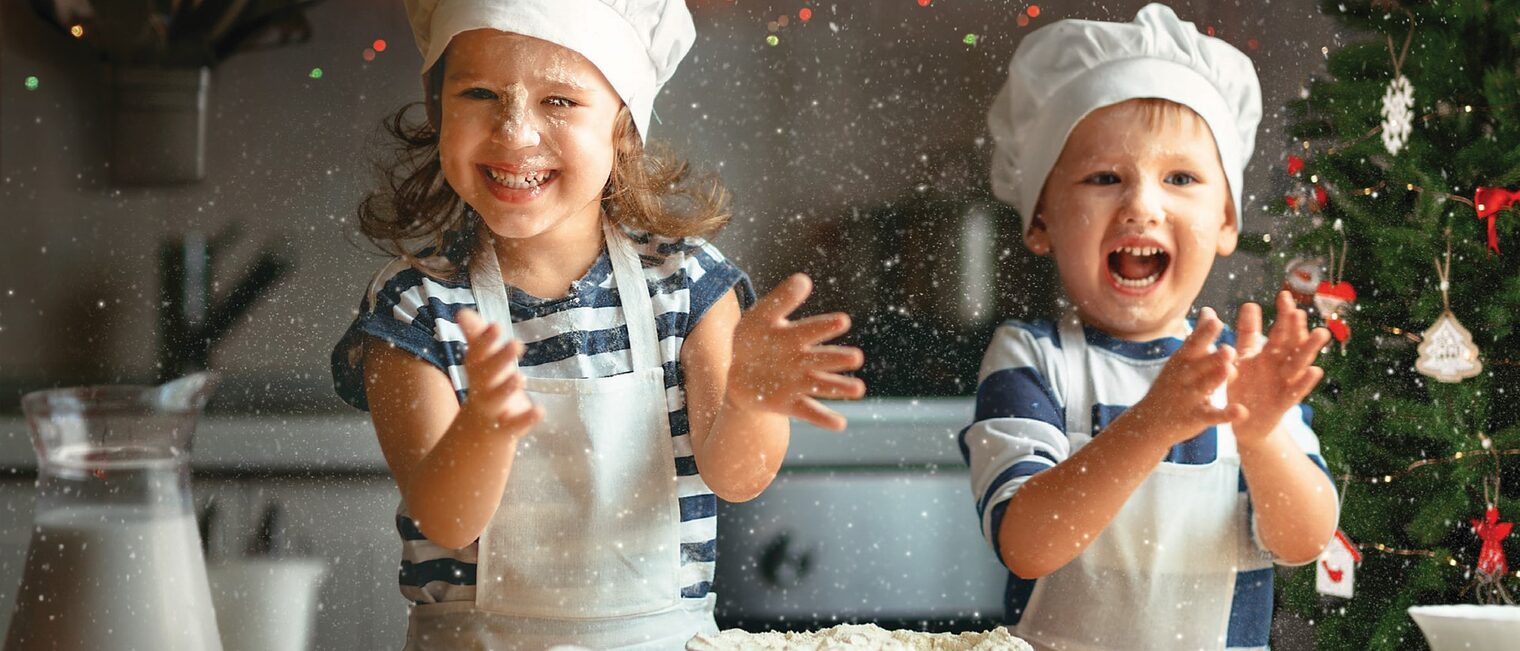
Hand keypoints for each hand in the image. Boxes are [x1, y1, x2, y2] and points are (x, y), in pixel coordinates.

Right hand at [456, 309, 542, 437]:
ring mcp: (493, 410)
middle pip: (486, 373)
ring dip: (506, 388)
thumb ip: (476, 339)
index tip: (496, 326)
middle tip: (517, 343)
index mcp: (477, 372)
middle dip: (500, 358)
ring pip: (496, 399)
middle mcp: (481, 389)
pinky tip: (540, 410)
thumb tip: (461, 312)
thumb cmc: (485, 390)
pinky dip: (526, 418)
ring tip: (520, 377)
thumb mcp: (481, 366)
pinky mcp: (505, 429)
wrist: (475, 437)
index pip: (477, 354)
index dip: (484, 341)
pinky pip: (514, 425)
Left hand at [727, 273, 865, 430]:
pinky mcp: (791, 404)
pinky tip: (839, 424)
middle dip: (837, 358)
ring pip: (822, 385)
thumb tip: (804, 279)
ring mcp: (799, 383)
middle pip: (822, 358)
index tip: (843, 321)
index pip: (812, 329)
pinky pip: (809, 412)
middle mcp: (803, 359)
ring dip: (840, 387)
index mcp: (796, 335)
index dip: (825, 326)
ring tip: (858, 389)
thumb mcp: (760, 316)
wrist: (740, 372)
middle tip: (856, 357)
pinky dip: (824, 419)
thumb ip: (780, 300)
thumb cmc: (755, 339)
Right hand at [1132, 308, 1245, 445]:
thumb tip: (1209, 310)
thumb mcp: (1181, 359)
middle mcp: (1184, 377)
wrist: (1150, 421)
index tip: (1216, 321)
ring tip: (1229, 371)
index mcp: (1182, 360)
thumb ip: (1199, 336)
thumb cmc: (1172, 384)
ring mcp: (1189, 397)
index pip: (1193, 344)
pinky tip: (1241, 412)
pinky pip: (1212, 415)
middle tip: (1229, 348)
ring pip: (1205, 387)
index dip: (1204, 334)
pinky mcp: (1196, 417)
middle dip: (1213, 357)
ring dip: (1216, 379)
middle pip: (1200, 365)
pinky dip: (1226, 415)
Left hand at [1229, 291, 1330, 444]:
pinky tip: (1315, 370)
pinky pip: (1295, 392)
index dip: (1283, 314)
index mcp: (1270, 354)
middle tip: (1299, 311)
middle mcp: (1281, 366)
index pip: (1280, 330)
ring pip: (1299, 364)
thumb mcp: (1243, 358)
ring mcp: (1284, 383)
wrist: (1244, 422)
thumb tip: (1251, 304)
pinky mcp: (1283, 403)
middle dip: (1296, 328)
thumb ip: (1247, 334)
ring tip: (1321, 333)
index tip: (1284, 294)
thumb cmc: (1246, 386)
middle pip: (1291, 344)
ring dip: (1309, 349)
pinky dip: (1305, 382)